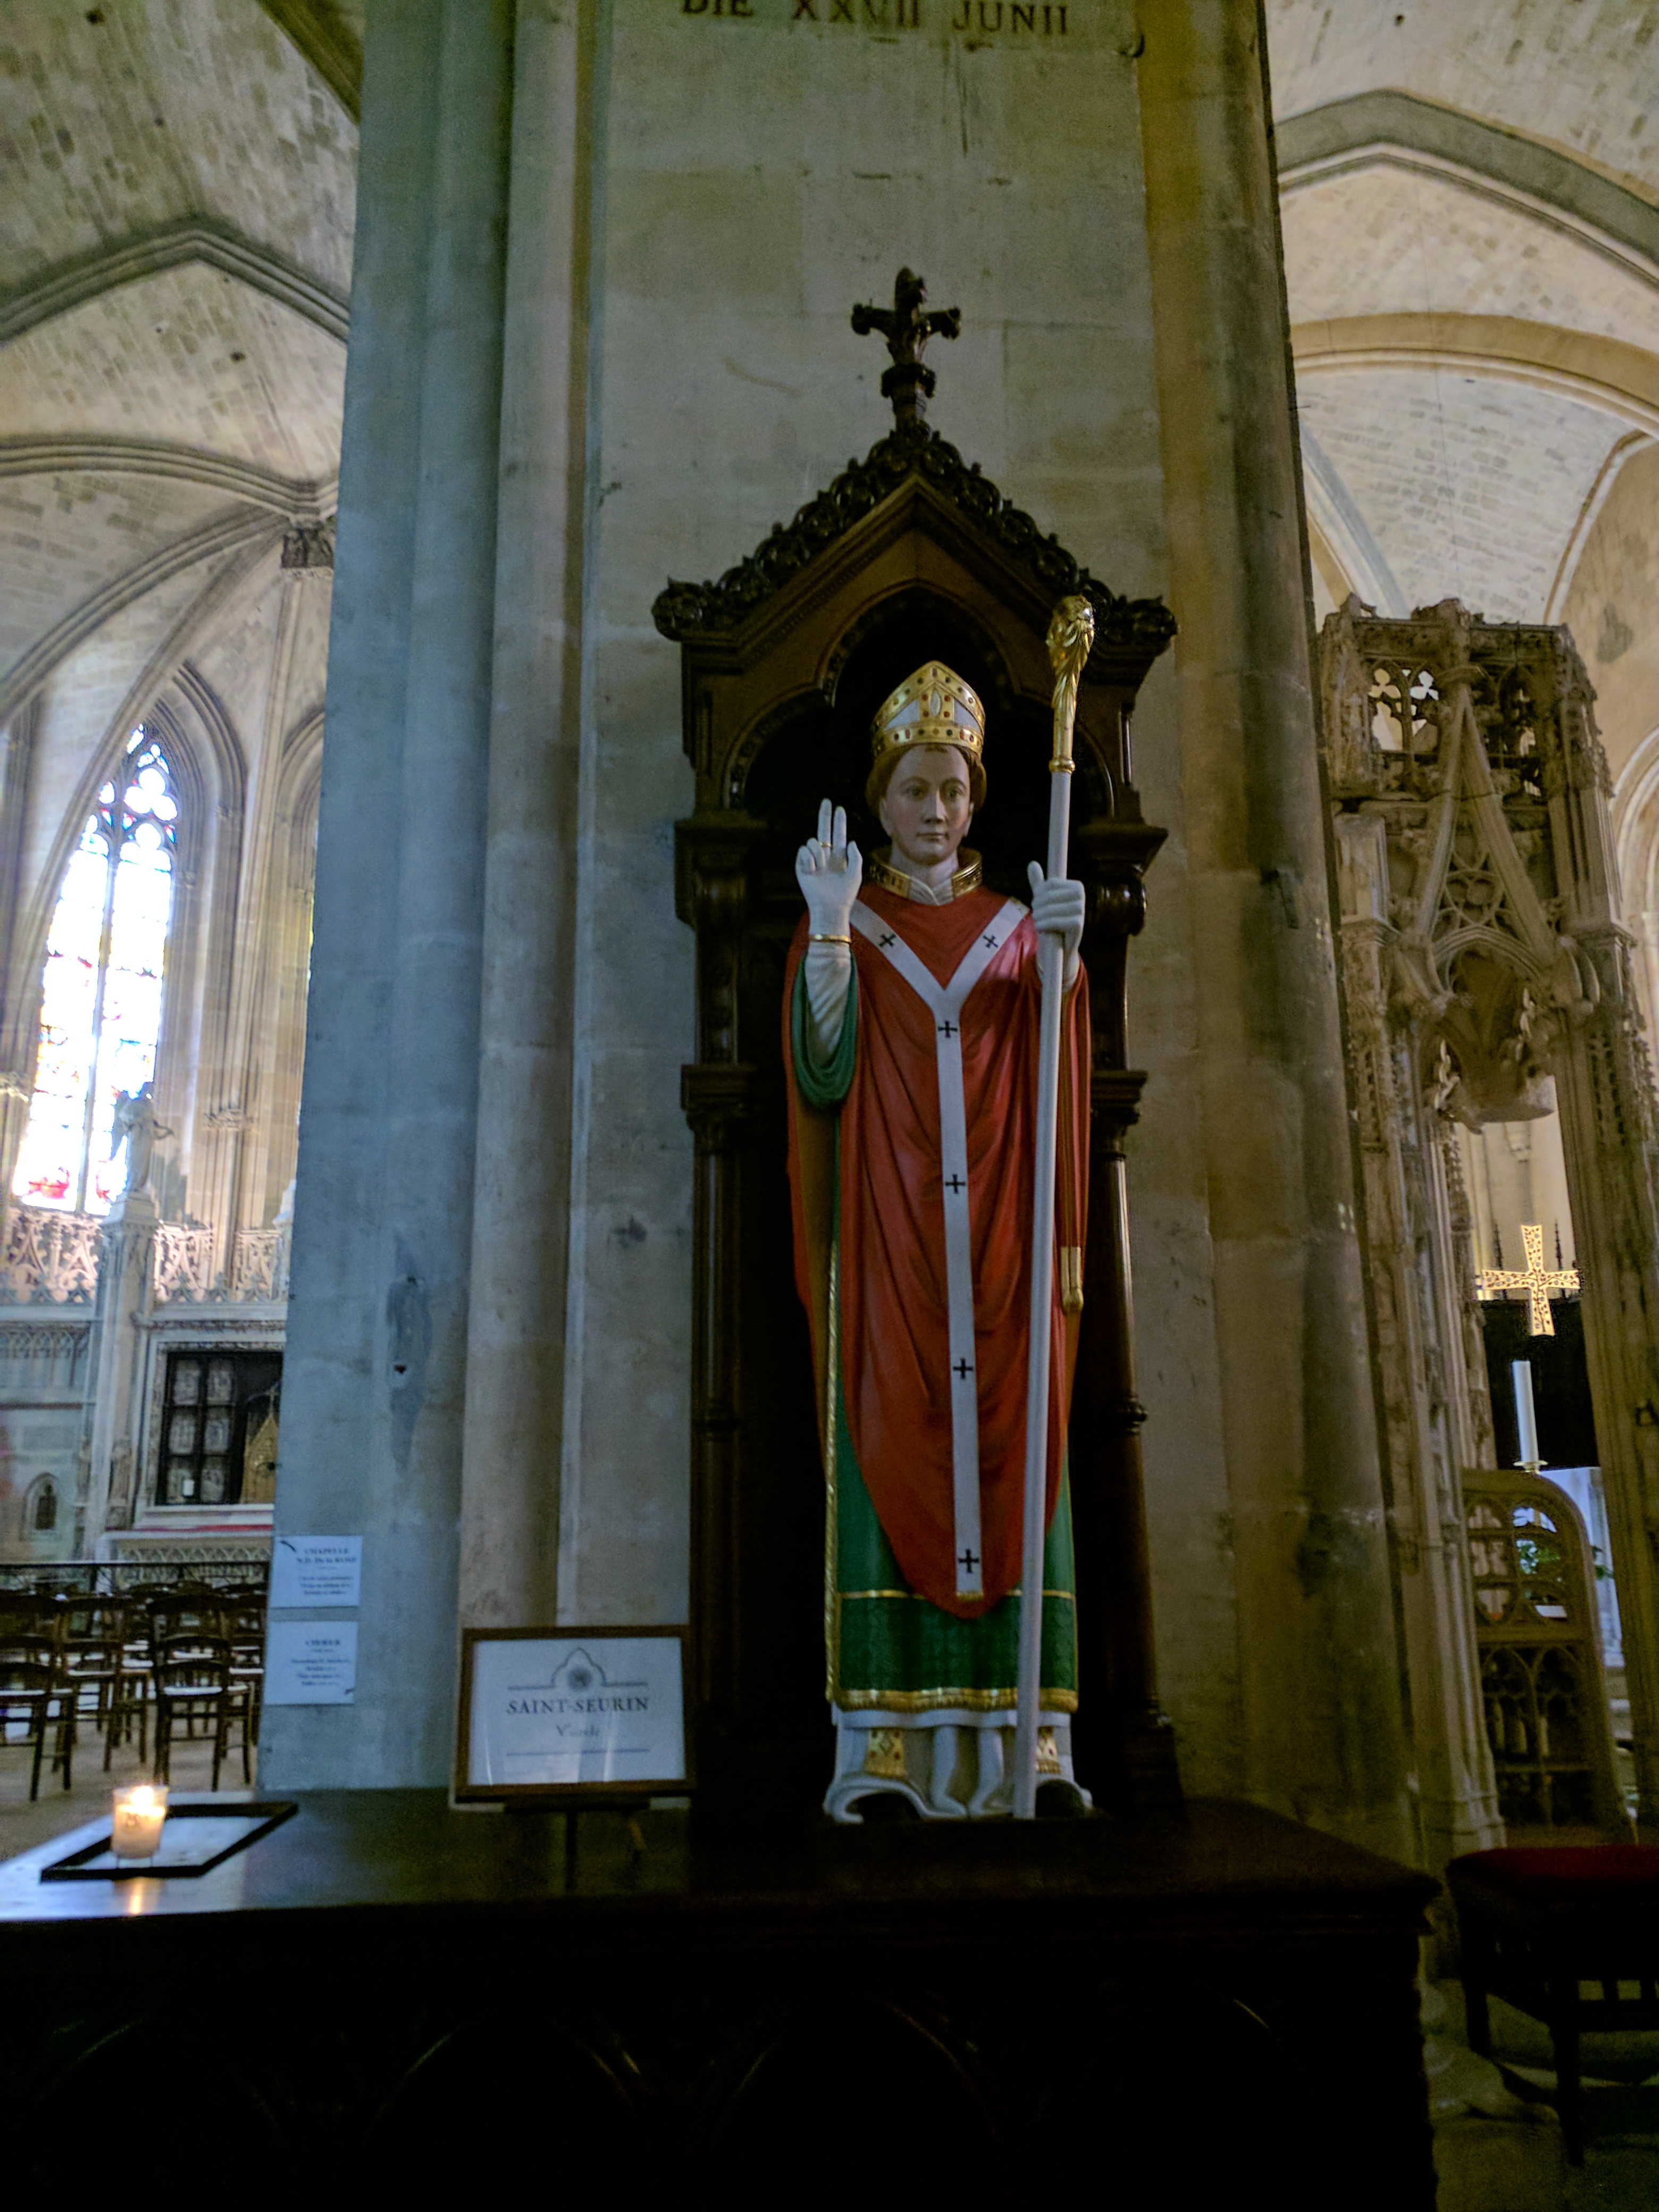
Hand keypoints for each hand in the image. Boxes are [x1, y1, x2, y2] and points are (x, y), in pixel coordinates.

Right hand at [796, 800, 862, 935]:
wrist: (830, 907)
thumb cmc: (845, 893)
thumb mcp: (856, 873)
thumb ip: (856, 856)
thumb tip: (852, 841)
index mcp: (839, 856)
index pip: (839, 835)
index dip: (839, 822)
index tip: (840, 808)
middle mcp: (825, 855)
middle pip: (824, 830)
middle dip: (825, 815)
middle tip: (826, 801)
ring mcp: (813, 860)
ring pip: (813, 841)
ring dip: (818, 852)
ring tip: (821, 867)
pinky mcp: (802, 865)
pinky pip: (803, 850)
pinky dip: (809, 858)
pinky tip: (813, 870)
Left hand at [1028, 864, 1085, 958]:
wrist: (1061, 946)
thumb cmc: (1053, 919)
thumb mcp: (1045, 900)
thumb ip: (1039, 883)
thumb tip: (1032, 863)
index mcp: (1077, 886)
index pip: (1051, 883)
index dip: (1039, 893)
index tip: (1035, 902)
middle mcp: (1081, 896)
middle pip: (1050, 896)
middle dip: (1037, 905)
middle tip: (1035, 914)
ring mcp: (1081, 910)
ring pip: (1051, 909)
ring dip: (1039, 916)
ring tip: (1036, 920)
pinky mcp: (1078, 924)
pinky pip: (1055, 921)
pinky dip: (1044, 924)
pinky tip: (1040, 927)